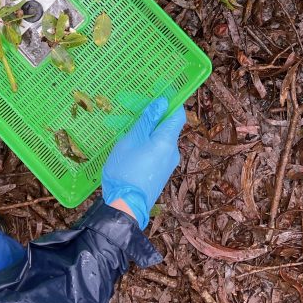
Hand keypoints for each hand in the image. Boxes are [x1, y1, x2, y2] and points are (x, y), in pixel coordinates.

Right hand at [102, 97, 185, 228]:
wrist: (125, 208)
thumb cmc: (125, 170)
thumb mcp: (130, 141)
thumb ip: (146, 121)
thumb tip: (161, 103)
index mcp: (167, 141)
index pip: (178, 114)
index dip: (171, 102)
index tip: (158, 94)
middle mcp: (173, 152)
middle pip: (169, 127)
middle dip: (155, 118)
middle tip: (136, 112)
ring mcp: (168, 164)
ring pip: (161, 140)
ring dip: (149, 132)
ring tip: (129, 130)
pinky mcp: (161, 173)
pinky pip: (158, 152)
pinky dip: (148, 145)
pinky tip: (132, 147)